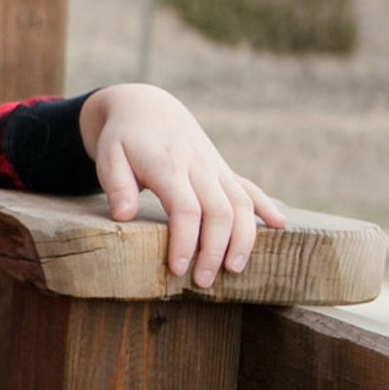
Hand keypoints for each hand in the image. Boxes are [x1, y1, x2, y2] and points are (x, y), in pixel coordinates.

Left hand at [80, 84, 288, 288]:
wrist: (147, 107)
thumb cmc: (123, 138)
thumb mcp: (108, 157)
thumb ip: (117, 185)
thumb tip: (122, 216)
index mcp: (168, 166)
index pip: (186, 209)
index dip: (186, 241)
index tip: (179, 268)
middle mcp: (199, 167)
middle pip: (219, 211)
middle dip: (215, 249)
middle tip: (204, 282)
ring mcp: (215, 167)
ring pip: (241, 203)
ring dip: (243, 238)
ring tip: (235, 269)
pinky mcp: (223, 169)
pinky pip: (250, 187)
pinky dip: (266, 206)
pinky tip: (281, 225)